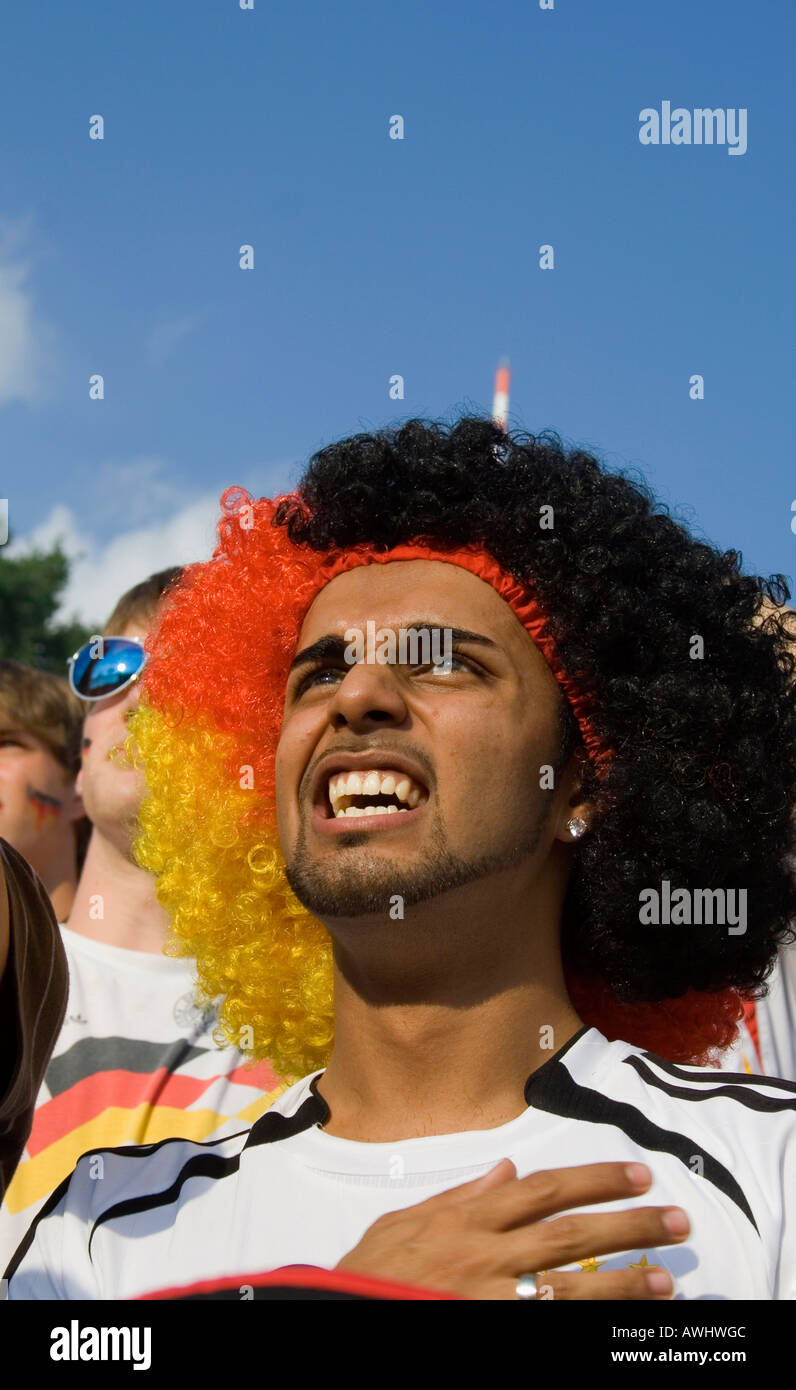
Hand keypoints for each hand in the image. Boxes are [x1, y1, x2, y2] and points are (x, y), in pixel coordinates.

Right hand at [336, 1159, 687, 1298]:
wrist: (339, 1316)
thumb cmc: (369, 1274)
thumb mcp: (403, 1222)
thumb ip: (460, 1196)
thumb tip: (507, 1169)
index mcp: (469, 1220)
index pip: (546, 1190)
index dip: (596, 1180)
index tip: (638, 1174)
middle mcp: (487, 1256)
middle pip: (571, 1234)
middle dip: (629, 1225)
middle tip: (678, 1221)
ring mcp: (492, 1300)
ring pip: (571, 1288)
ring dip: (623, 1283)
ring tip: (666, 1279)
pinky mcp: (494, 1334)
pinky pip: (550, 1329)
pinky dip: (586, 1326)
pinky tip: (619, 1328)